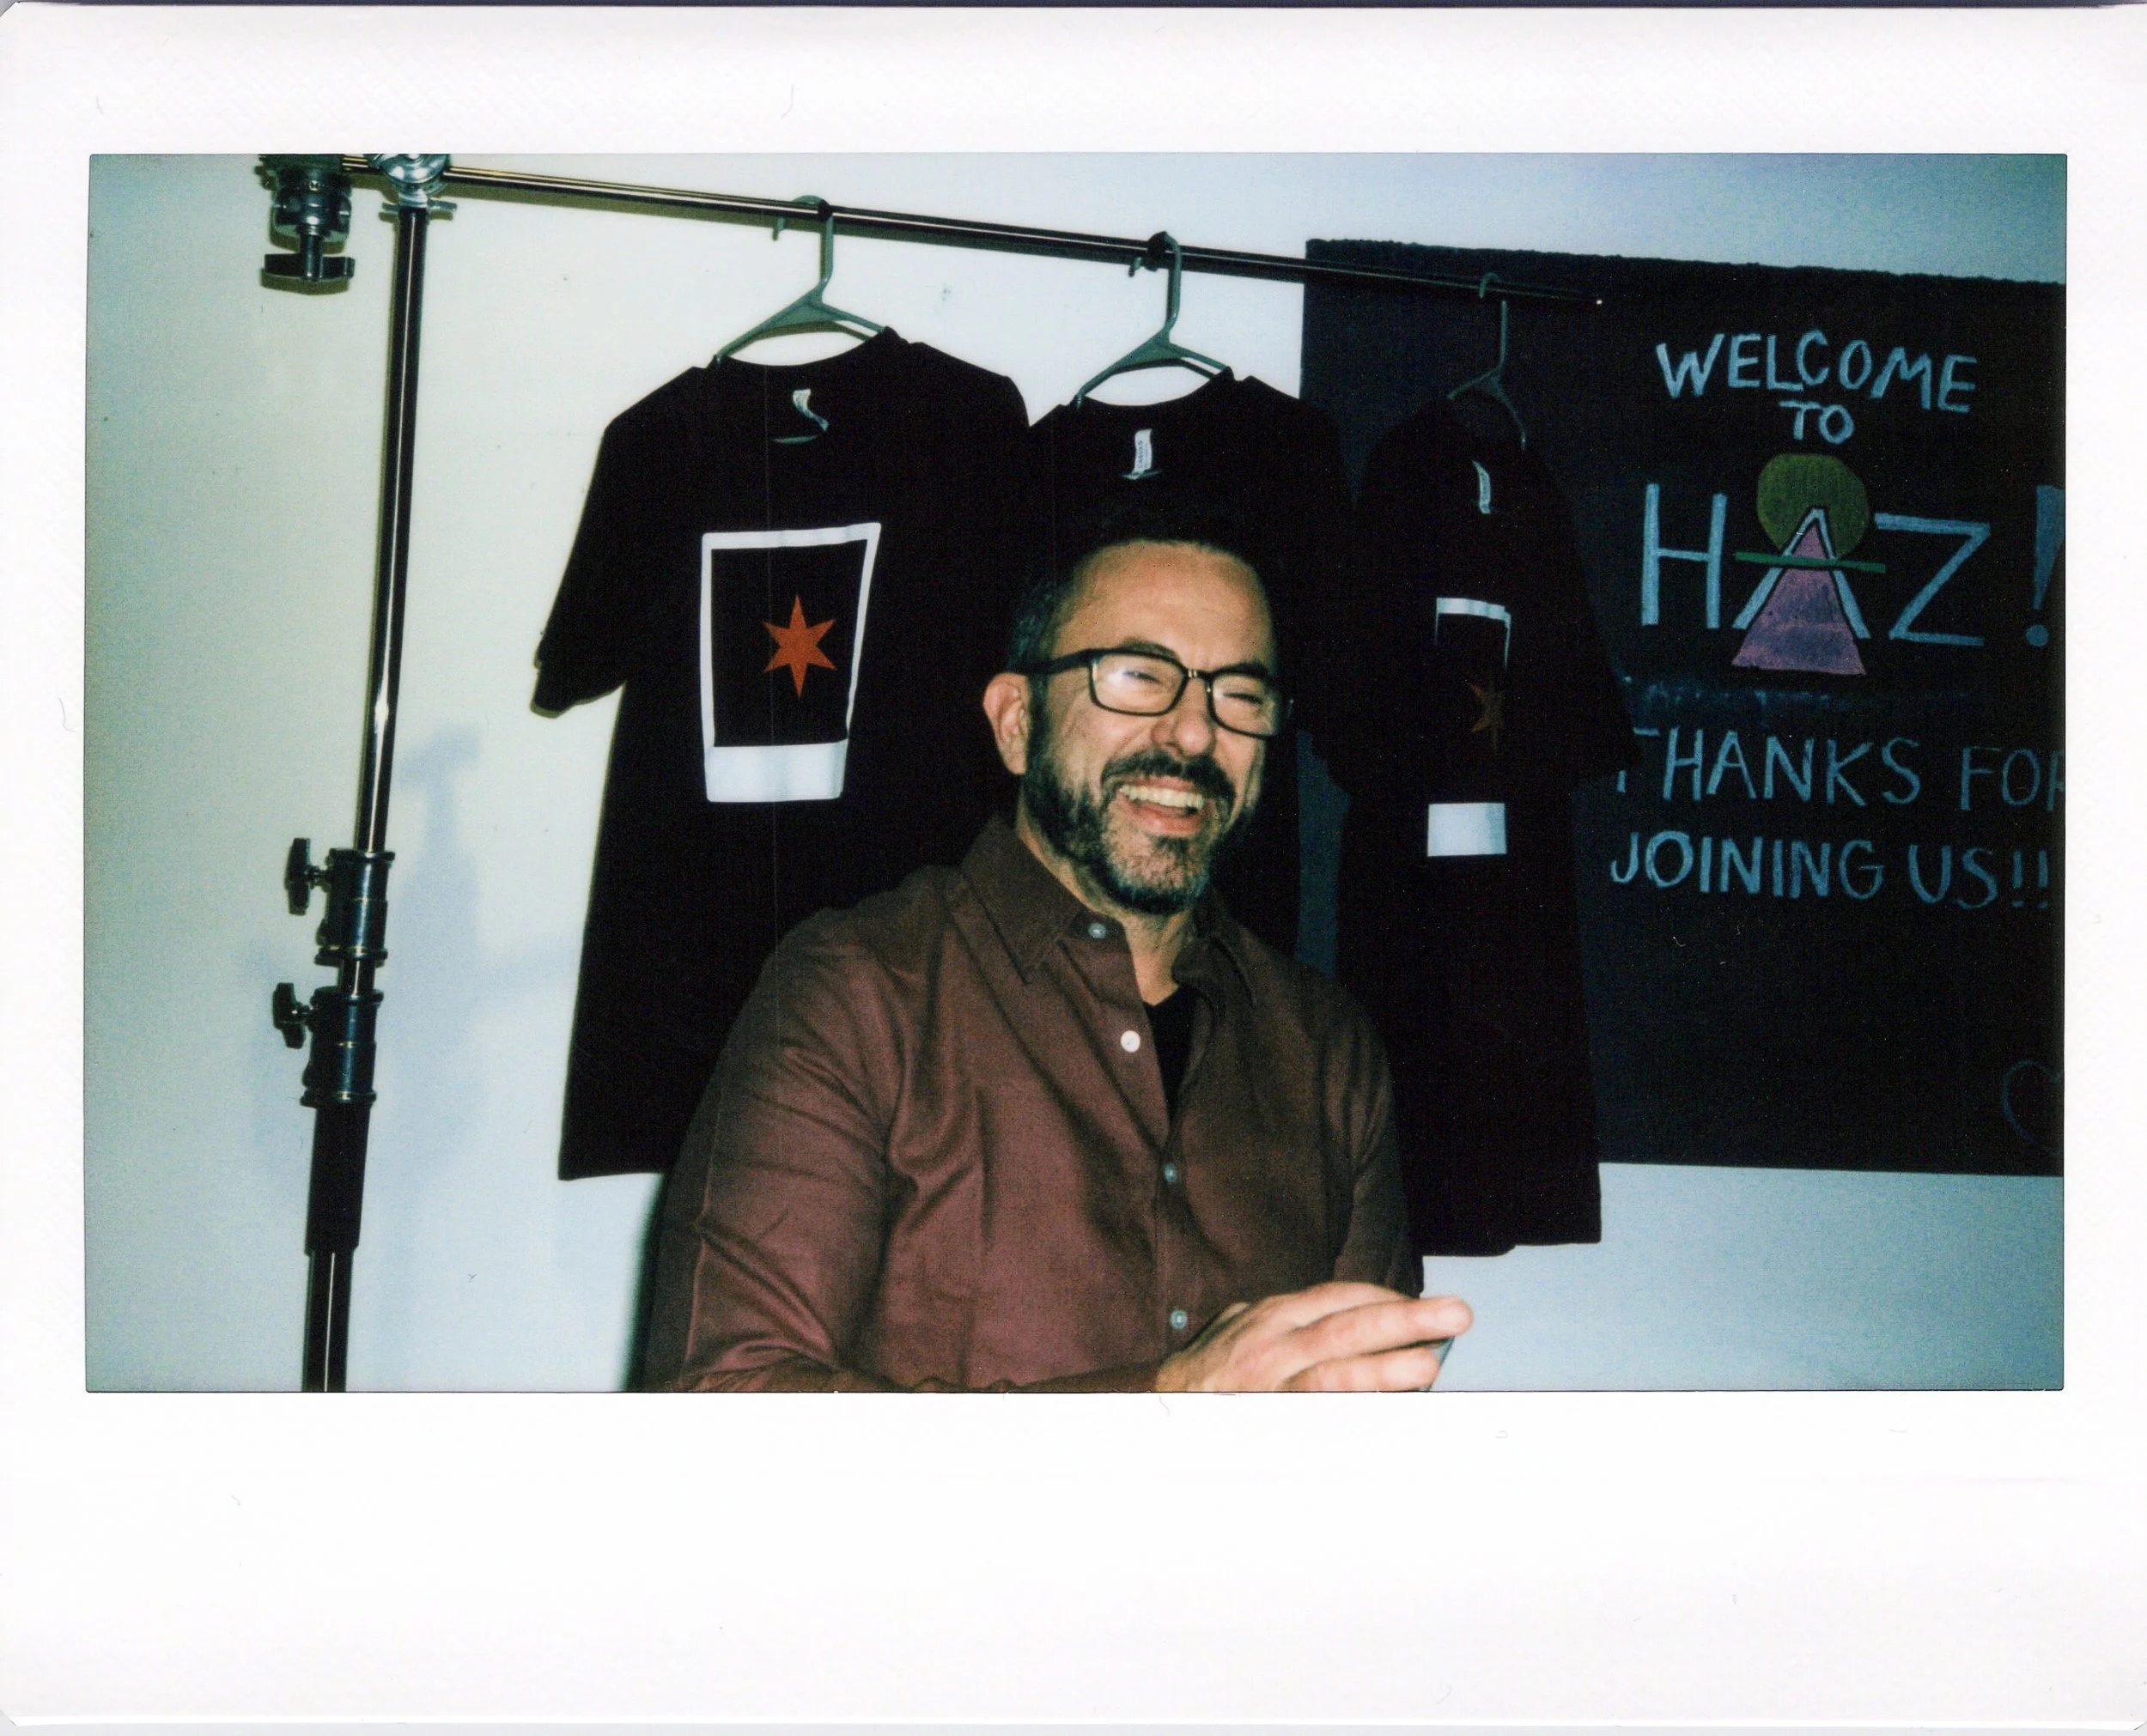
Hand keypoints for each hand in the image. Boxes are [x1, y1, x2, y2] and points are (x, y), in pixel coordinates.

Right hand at [1153, 1281, 1472, 1392]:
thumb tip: (1353, 1313)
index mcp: (1269, 1317)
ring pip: (1332, 1376)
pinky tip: (1387, 1422)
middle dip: (1403, 1320)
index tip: (1425, 1312)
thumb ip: (1291, 1319)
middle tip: (1455, 1315)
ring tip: (1429, 1367)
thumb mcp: (1244, 1327)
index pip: (1337, 1299)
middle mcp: (1269, 1347)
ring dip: (1385, 1371)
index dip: (1385, 1301)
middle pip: (1344, 1328)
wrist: (1152, 1412)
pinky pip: (1315, 1424)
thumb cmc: (1212, 1372)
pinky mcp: (1264, 1428)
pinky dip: (1352, 1421)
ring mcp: (1266, 1389)